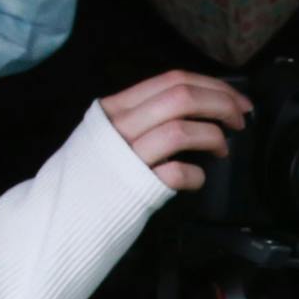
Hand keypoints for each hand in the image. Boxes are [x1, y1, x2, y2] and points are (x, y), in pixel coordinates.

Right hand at [100, 71, 252, 191]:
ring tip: (222, 149)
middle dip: (221, 104)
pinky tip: (197, 178)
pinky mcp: (135, 188)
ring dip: (212, 136)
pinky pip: (177, 172)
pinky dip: (196, 175)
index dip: (213, 86)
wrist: (57, 217)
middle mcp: (119, 127)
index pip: (172, 80)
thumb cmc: (91, 178)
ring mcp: (126, 157)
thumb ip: (142, 118)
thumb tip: (193, 108)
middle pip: (182, 97)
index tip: (236, 99)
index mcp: (115, 108)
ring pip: (180, 129)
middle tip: (241, 119)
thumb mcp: (108, 135)